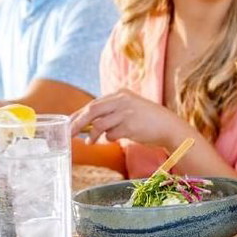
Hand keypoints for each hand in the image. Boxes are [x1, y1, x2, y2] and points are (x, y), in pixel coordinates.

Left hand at [69, 90, 195, 147]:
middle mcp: (122, 100)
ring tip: (90, 142)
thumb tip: (86, 124)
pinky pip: (111, 134)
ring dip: (93, 135)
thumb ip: (110, 113)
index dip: (78, 115)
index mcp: (120, 94)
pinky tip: (117, 138)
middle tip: (68, 134)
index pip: (93, 104)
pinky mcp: (130, 125)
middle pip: (91, 111)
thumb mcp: (128, 109)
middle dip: (77, 124)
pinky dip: (110, 138)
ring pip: (99, 124)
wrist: (169, 126)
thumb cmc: (147, 120)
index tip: (68, 124)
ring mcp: (126, 112)